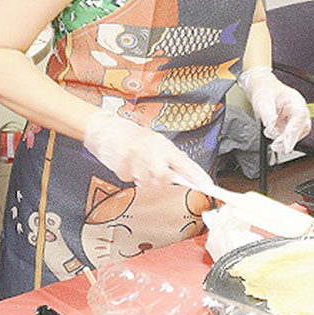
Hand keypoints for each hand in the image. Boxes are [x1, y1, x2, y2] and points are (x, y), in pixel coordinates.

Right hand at [83, 110, 211, 188]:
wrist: (106, 128)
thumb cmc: (133, 138)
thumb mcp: (155, 144)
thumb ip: (169, 158)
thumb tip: (186, 174)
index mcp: (164, 145)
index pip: (185, 163)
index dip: (198, 175)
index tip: (207, 186)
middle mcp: (152, 148)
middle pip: (164, 176)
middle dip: (160, 184)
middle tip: (155, 181)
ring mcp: (137, 153)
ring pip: (145, 181)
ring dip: (141, 180)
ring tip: (138, 169)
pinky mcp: (121, 159)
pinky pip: (128, 178)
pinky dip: (127, 176)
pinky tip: (126, 165)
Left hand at [239, 66, 311, 153]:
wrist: (261, 87)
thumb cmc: (264, 90)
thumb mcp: (263, 101)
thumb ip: (267, 114)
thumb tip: (271, 127)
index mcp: (295, 100)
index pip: (300, 118)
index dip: (294, 133)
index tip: (286, 144)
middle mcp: (298, 109)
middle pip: (303, 128)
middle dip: (290, 139)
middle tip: (276, 145)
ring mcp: (295, 117)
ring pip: (297, 134)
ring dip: (284, 140)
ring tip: (272, 139)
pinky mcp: (289, 124)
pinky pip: (289, 135)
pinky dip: (281, 139)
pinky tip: (272, 135)